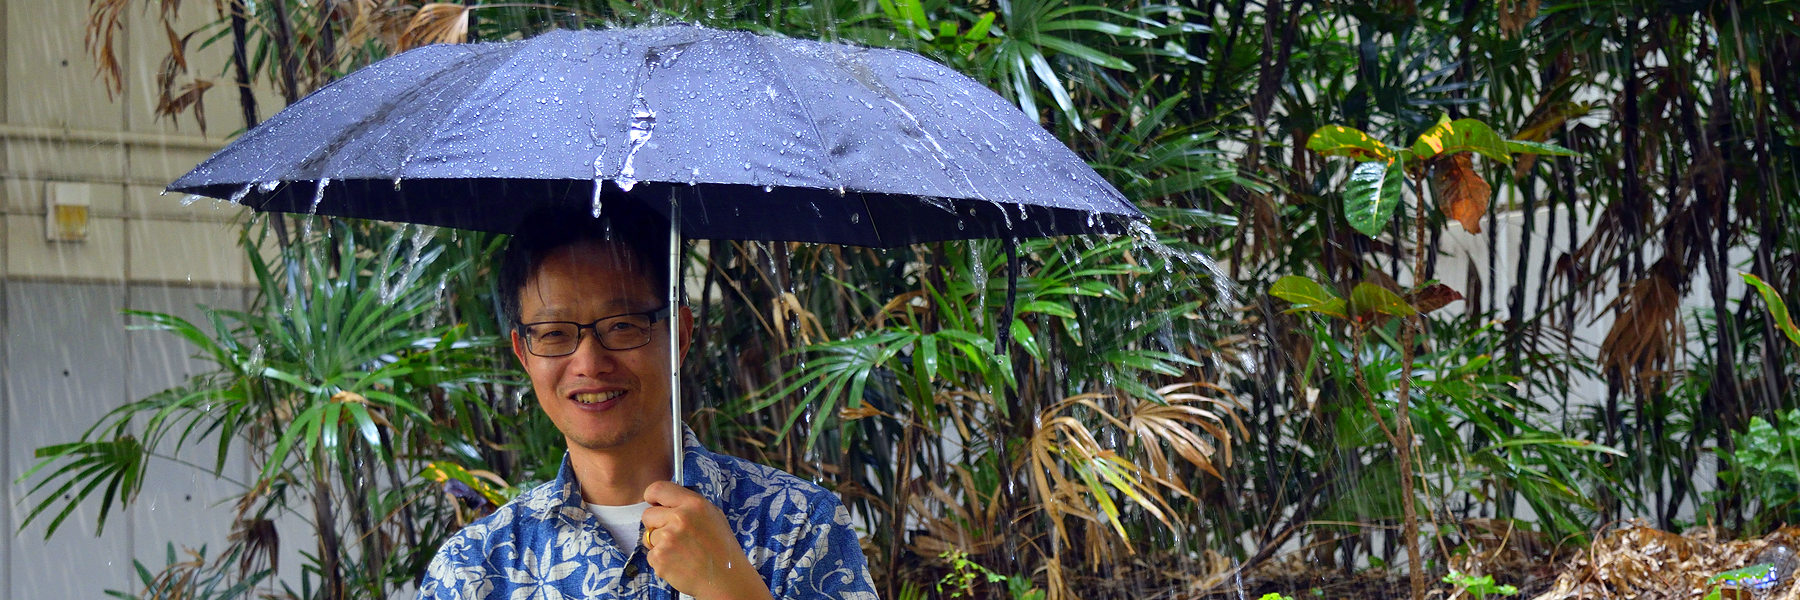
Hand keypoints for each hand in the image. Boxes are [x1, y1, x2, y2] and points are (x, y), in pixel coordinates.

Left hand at [641, 481, 772, 599]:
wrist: (725, 579)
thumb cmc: (721, 549)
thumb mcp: (713, 516)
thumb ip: (690, 506)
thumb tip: (667, 502)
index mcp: (694, 504)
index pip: (659, 489)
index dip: (651, 495)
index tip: (652, 502)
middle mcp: (679, 518)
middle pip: (648, 515)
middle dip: (656, 524)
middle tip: (672, 535)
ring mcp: (668, 539)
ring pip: (648, 536)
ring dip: (659, 544)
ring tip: (680, 552)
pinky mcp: (660, 558)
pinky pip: (651, 555)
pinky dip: (661, 560)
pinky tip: (678, 563)